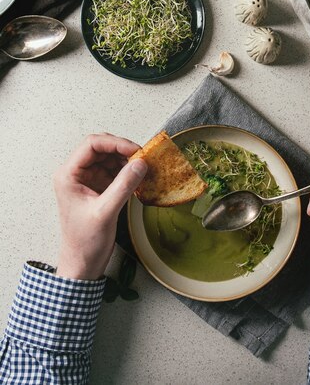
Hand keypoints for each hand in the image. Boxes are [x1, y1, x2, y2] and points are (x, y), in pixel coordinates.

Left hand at [54, 133, 146, 279]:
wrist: (82, 264)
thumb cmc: (85, 243)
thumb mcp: (105, 213)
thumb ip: (123, 186)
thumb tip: (140, 163)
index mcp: (68, 175)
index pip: (92, 144)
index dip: (115, 143)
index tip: (135, 150)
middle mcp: (76, 174)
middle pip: (101, 148)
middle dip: (122, 150)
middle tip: (142, 157)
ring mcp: (87, 180)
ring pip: (109, 158)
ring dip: (127, 160)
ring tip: (143, 167)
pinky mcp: (98, 188)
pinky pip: (114, 171)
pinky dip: (127, 171)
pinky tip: (138, 177)